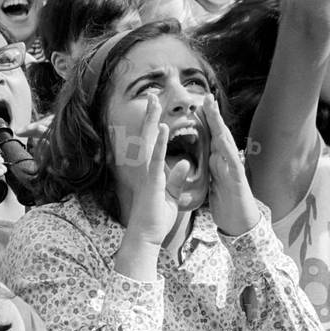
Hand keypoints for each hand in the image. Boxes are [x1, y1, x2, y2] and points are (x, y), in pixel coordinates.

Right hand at [122, 94, 189, 247]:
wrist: (146, 236)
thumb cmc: (156, 217)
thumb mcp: (170, 195)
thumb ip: (176, 179)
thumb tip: (184, 162)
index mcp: (151, 171)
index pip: (151, 143)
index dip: (154, 124)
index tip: (156, 107)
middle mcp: (145, 169)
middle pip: (146, 136)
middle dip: (149, 115)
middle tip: (151, 94)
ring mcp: (147, 174)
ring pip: (148, 142)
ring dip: (151, 120)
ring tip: (154, 101)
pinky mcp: (152, 182)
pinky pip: (156, 159)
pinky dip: (159, 143)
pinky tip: (162, 128)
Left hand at [205, 95, 261, 235]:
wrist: (239, 224)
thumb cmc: (226, 204)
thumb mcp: (212, 182)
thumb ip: (210, 168)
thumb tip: (206, 156)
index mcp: (218, 161)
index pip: (211, 136)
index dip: (204, 121)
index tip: (197, 105)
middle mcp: (227, 161)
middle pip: (219, 134)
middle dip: (213, 115)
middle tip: (206, 96)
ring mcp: (234, 169)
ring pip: (226, 143)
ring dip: (220, 125)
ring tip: (213, 109)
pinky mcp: (238, 180)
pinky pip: (233, 163)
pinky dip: (228, 151)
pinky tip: (222, 140)